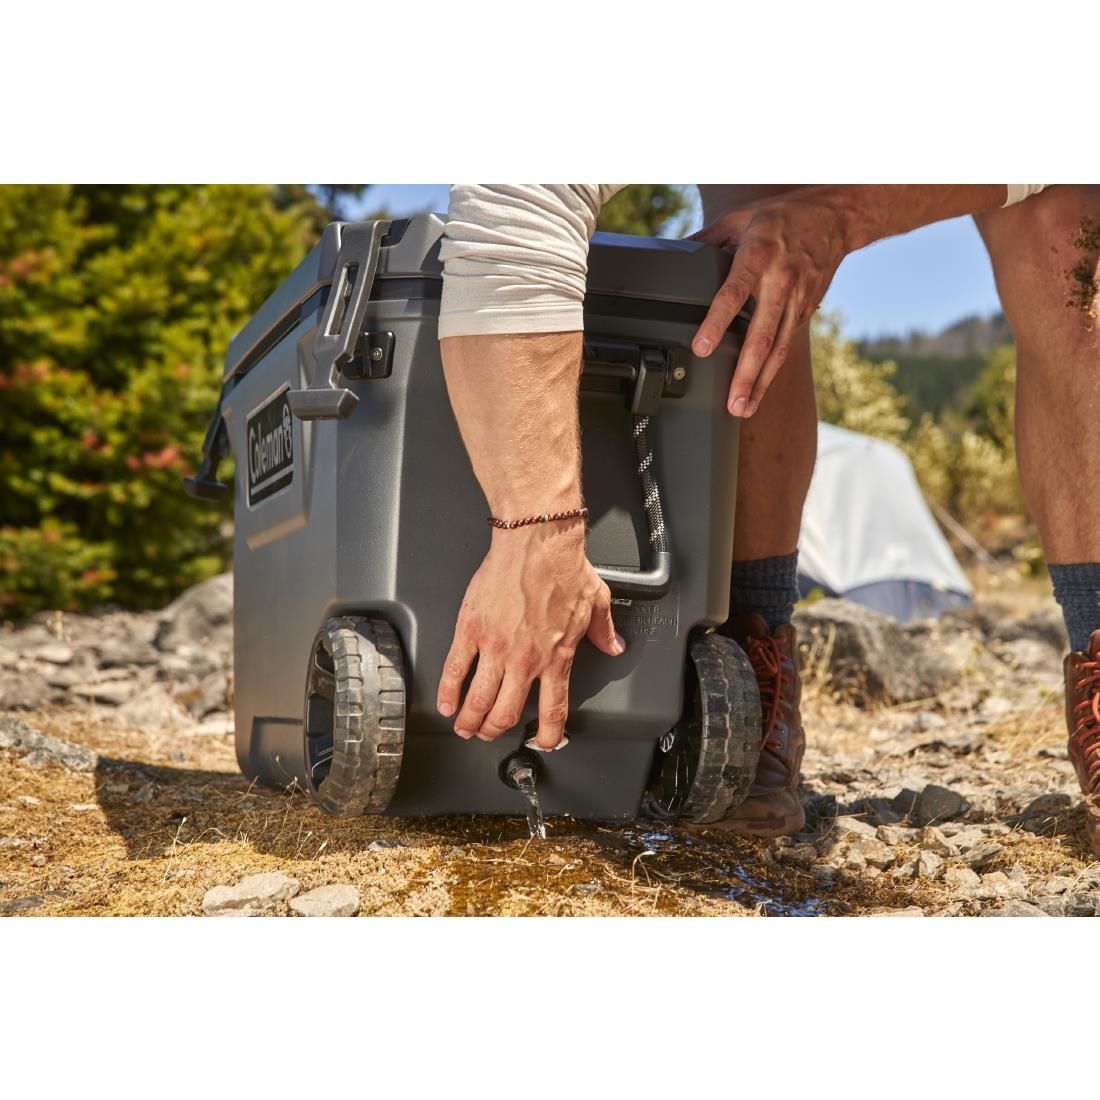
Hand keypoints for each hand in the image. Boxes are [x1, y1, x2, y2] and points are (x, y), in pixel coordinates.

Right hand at [435, 525, 624, 748]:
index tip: (544, 742)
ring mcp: (494, 648)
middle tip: (488, 733)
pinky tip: (446, 703)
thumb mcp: (596, 601)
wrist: (536, 542)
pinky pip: (455, 669)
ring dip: (470, 720)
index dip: (549, 735)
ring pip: (478, 699)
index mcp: (556, 657)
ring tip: (465, 727)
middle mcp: (524, 661)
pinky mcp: (471, 630)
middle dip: (495, 731)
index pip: (553, 710)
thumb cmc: (563, 568)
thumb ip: (604, 630)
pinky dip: (447, 692)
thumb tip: (614, 644)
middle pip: (505, 713)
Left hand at [690, 188, 850, 416]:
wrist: (835, 216)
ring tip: (744, 408)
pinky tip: (759, 389)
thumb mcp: (739, 218)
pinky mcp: (807, 309)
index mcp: (759, 256)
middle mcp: (781, 282)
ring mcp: (798, 299)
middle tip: (732, 402)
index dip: (716, 323)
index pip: (733, 295)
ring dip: (761, 382)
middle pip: (762, 336)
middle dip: (746, 373)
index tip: (702, 348)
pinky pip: (787, 344)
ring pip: (778, 349)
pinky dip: (772, 369)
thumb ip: (706, 238)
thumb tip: (673, 253)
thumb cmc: (781, 217)